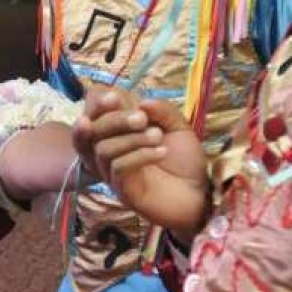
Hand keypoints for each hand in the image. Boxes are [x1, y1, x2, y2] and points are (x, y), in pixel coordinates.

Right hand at [75, 87, 208, 231]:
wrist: (199, 194)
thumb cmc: (185, 161)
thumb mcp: (178, 127)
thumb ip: (161, 111)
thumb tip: (142, 102)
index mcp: (118, 133)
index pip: (92, 114)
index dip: (97, 103)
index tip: (116, 97)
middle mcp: (108, 152)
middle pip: (91, 131)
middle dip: (115, 119)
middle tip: (142, 119)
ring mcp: (112, 173)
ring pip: (102, 149)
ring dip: (132, 139)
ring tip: (158, 137)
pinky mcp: (122, 190)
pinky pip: (117, 168)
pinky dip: (139, 155)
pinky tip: (161, 152)